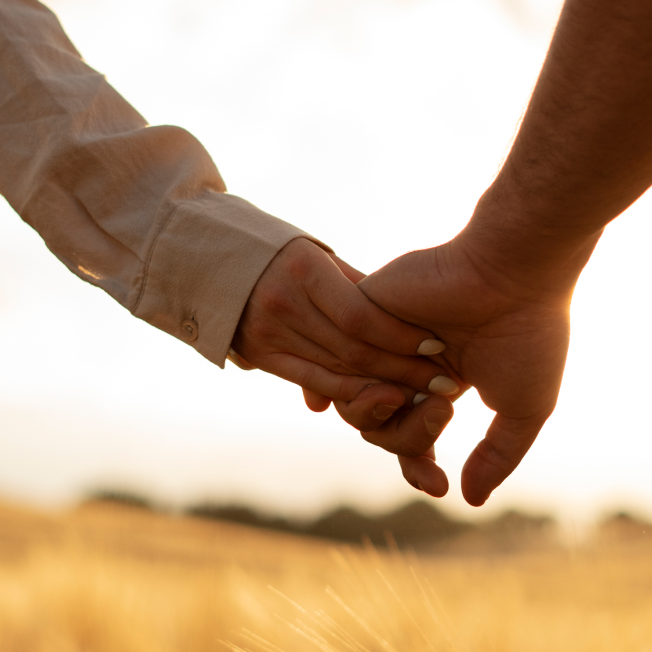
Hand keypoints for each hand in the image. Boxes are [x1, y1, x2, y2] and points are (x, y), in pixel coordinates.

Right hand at [231, 238, 457, 430]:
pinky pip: (313, 379)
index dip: (401, 335)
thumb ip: (357, 287)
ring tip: (423, 395)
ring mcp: (268, 333)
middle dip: (403, 369)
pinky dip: (350, 391)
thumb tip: (405, 320)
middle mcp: (283, 304)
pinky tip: (382, 399)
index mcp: (303, 270)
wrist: (208, 257)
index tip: (437, 344)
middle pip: (353, 348)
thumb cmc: (280, 252)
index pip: (361, 315)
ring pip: (337, 369)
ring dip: (384, 386)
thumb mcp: (317, 256)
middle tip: (444, 382)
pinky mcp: (260, 356)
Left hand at [358, 221, 597, 505]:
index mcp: (442, 379)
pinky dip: (370, 378)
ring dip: (391, 414)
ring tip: (435, 394)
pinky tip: (405, 375)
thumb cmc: (529, 334)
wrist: (517, 272)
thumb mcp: (523, 409)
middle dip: (409, 438)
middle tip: (445, 410)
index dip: (417, 467)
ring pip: (354, 404)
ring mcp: (382, 337)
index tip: (438, 486)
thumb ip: (496, 456)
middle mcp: (407, 360)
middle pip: (378, 428)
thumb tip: (469, 500)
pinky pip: (341, 365)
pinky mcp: (361, 309)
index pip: (410, 437)